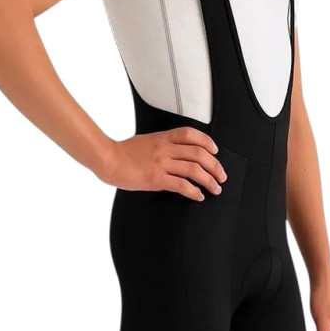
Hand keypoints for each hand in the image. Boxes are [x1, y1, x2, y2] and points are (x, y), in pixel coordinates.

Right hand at [99, 127, 226, 200]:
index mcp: (163, 137)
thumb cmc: (123, 152)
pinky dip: (194, 191)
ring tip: (216, 188)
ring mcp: (161, 163)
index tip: (215, 152)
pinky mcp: (156, 179)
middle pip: (199, 154)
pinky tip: (199, 196)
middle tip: (221, 176)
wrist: (108, 159)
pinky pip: (181, 185)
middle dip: (215, 166)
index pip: (191, 135)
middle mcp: (165, 149)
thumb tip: (175, 153)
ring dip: (209, 180)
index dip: (207, 142)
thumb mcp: (146, 141)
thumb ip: (162, 145)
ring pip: (194, 170)